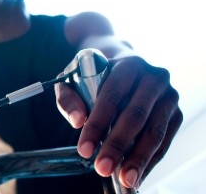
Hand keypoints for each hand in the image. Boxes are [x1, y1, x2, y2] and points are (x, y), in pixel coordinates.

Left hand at [55, 56, 182, 188]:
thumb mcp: (73, 78)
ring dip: (138, 158)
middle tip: (102, 168)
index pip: (111, 97)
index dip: (97, 125)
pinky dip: (149, 161)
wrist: (123, 65)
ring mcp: (168, 96)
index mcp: (128, 65)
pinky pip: (164, 142)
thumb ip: (68, 97)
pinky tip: (136, 174)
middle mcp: (153, 78)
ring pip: (154, 132)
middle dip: (117, 146)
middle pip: (135, 116)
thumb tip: (76, 120)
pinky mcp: (175, 113)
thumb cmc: (95, 75)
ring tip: (124, 178)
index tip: (84, 149)